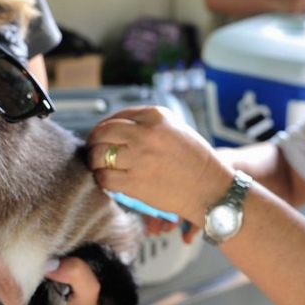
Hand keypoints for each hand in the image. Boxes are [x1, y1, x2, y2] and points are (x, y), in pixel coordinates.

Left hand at [87, 105, 230, 226]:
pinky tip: (107, 180)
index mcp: (157, 116)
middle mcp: (146, 134)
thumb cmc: (195, 160)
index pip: (117, 115)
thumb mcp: (175, 128)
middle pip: (103, 132)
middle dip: (94, 141)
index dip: (105, 126)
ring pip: (99, 155)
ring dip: (94, 161)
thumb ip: (147, 124)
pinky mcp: (135, 182)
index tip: (102, 134)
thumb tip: (115, 129)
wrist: (210, 188)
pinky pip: (104, 178)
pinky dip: (101, 179)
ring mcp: (139, 158)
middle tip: (93, 149)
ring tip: (98, 165)